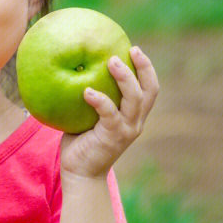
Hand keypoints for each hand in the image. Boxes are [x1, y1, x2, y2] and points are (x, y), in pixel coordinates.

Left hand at [59, 46, 158, 179]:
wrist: (80, 173)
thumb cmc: (81, 141)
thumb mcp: (88, 115)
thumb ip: (90, 96)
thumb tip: (73, 67)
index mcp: (133, 116)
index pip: (150, 89)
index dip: (147, 69)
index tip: (135, 49)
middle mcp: (135, 122)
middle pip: (149, 91)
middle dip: (143, 68)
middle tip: (131, 49)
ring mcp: (126, 130)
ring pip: (135, 99)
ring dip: (125, 78)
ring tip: (110, 61)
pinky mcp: (112, 138)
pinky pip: (109, 114)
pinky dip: (100, 100)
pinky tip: (86, 91)